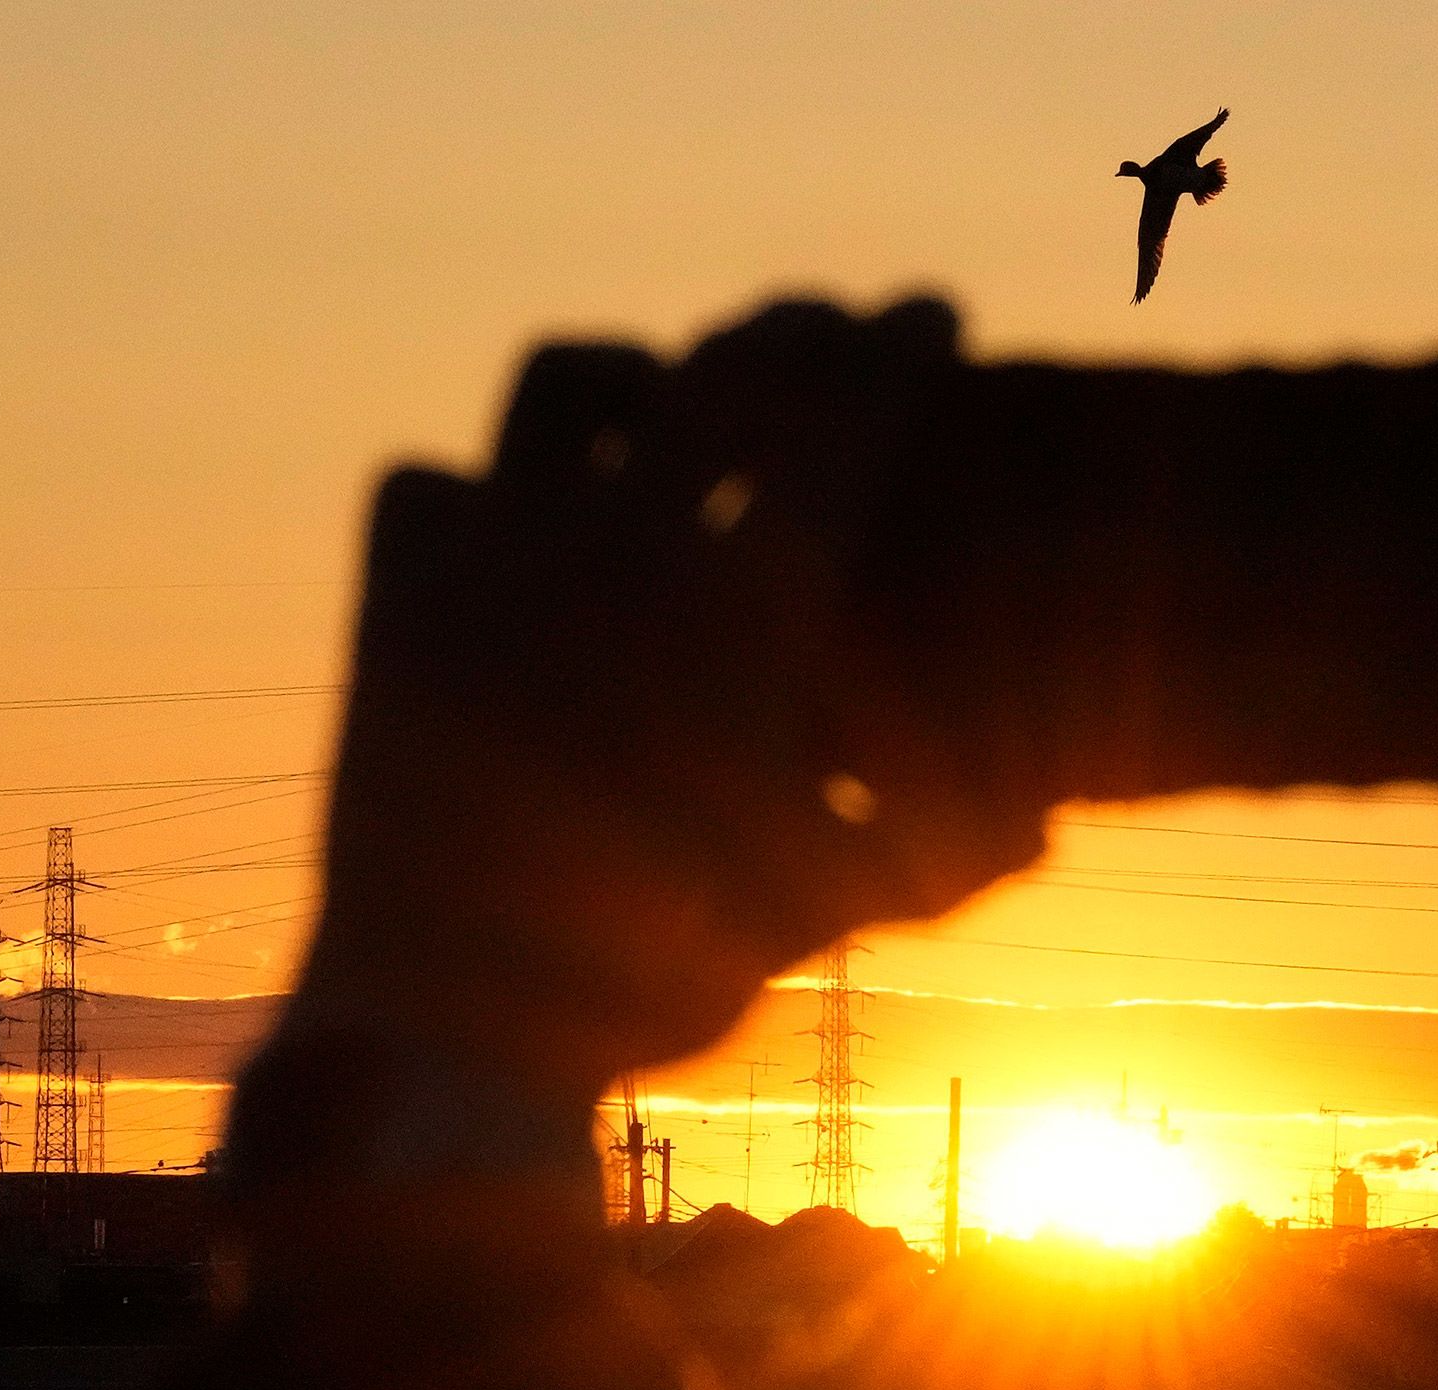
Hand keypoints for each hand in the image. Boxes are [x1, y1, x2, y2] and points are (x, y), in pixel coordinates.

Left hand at [286, 298, 1053, 1109]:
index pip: (850, 417)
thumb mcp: (822, 909)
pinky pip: (427, 482)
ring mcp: (491, 560)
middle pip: (726, 368)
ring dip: (631, 377)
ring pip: (567, 381)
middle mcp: (616, 547)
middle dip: (794, 335)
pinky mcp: (393, 602)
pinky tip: (508, 524)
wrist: (447, 1024)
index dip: (901, 350)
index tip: (932, 317)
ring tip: (662, 402)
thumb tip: (1044, 831)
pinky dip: (476, 488)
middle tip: (828, 335)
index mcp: (744, 609)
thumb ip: (937, 849)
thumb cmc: (661, 974)